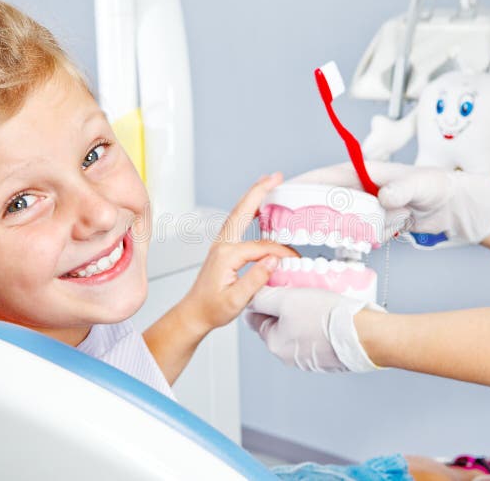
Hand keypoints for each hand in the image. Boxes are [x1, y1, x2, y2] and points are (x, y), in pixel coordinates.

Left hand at [180, 173, 298, 333]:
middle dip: (260, 191)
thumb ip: (256, 278)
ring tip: (267, 182)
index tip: (294, 261)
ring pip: (239, 213)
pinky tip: (256, 207)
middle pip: (243, 211)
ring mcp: (221, 244)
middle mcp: (222, 244)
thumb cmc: (213, 309)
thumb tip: (274, 259)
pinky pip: (237, 222)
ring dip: (253, 196)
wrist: (195, 313)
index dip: (281, 252)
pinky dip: (248, 209)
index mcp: (227, 255)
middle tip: (276, 176)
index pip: (261, 247)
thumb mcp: (237, 299)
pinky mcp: (223, 247)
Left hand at [245, 286, 384, 371]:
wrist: (364, 334)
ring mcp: (308, 358)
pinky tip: (329, 312)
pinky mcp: (327, 357)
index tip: (274, 286)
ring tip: (316, 299)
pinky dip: (319, 323)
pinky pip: (316, 335)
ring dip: (303, 314)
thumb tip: (252, 296)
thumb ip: (264, 298)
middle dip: (285, 306)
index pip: (256, 317)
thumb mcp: (287, 299)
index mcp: (274, 343)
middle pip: (277, 323)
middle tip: (298, 290)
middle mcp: (288, 355)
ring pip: (298, 328)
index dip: (264, 298)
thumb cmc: (326, 317)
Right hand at [290, 162, 489, 244]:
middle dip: (297, 206)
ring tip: (290, 237)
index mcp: (363, 172)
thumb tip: (384, 195)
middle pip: (319, 196)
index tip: (279, 194)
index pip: (325, 176)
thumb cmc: (436, 186)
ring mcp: (361, 205)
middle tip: (275, 221)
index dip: (300, 185)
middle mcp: (357, 187)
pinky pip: (344, 228)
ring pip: (328, 214)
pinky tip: (321, 249)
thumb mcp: (421, 184)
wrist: (450, 206)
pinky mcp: (368, 221)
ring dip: (311, 224)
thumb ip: (402, 188)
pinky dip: (332, 237)